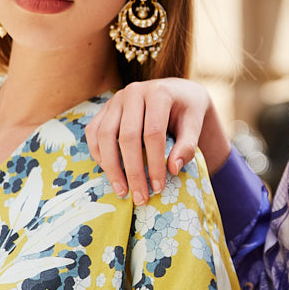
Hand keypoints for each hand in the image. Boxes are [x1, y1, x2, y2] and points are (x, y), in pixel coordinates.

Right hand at [86, 78, 228, 202]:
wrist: (176, 92)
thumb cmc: (188, 111)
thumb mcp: (195, 124)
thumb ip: (188, 145)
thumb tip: (173, 169)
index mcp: (158, 93)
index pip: (153, 133)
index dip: (155, 163)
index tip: (158, 188)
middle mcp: (133, 92)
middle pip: (127, 137)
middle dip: (133, 171)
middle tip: (140, 197)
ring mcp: (116, 99)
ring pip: (105, 136)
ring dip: (111, 167)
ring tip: (122, 191)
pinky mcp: (105, 109)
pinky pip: (94, 132)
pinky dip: (98, 154)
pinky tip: (110, 173)